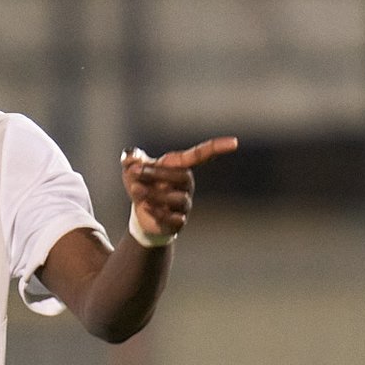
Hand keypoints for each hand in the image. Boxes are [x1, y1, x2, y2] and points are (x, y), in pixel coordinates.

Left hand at [121, 138, 237, 243]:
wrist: (140, 213)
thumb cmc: (142, 185)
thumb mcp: (132, 169)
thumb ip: (131, 160)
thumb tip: (130, 157)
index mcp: (179, 167)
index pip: (202, 155)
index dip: (218, 147)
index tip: (234, 143)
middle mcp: (187, 185)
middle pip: (183, 176)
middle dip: (157, 174)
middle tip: (135, 173)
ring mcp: (185, 204)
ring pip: (177, 198)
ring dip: (153, 194)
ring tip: (137, 191)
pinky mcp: (179, 222)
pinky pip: (173, 217)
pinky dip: (156, 211)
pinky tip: (145, 207)